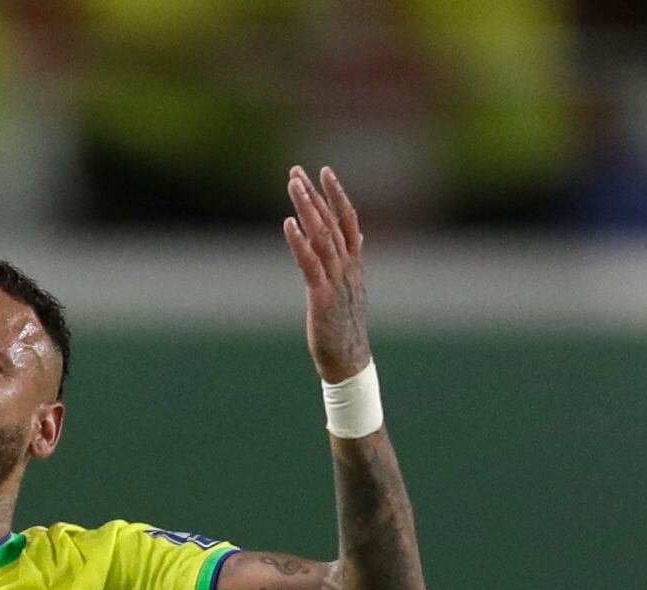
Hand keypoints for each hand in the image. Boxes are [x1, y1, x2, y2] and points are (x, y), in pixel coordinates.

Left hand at [282, 165, 368, 383]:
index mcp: (353, 264)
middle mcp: (347, 267)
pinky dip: (299, 242)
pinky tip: (288, 224)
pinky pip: (310, 264)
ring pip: (322, 236)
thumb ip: (352, 260)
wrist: (349, 361)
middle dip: (313, 195)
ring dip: (307, 208)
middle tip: (296, 171)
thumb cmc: (346, 326)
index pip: (347, 220)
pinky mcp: (323, 297)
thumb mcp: (351, 288)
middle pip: (331, 222)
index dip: (337, 194)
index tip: (323, 172)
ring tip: (293, 186)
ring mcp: (336, 281)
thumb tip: (358, 238)